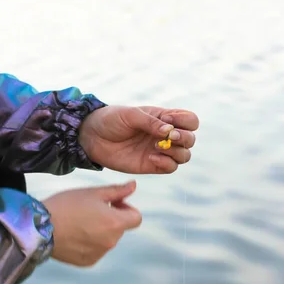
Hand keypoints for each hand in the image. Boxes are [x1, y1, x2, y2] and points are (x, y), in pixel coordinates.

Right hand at [41, 180, 141, 266]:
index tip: (112, 204)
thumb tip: (133, 186)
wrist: (40, 227)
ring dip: (100, 230)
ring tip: (79, 221)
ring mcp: (99, 254)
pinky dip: (89, 242)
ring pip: (107, 239)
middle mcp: (111, 242)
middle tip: (90, 209)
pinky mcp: (87, 262)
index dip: (126, 208)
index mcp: (115, 223)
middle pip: (120, 228)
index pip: (136, 218)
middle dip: (111, 218)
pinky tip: (74, 234)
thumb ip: (117, 191)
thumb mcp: (93, 193)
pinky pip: (95, 250)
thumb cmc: (67, 205)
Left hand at [78, 105, 198, 173]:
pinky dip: (166, 163)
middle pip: (191, 139)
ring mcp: (160, 151)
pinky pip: (170, 167)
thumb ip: (151, 122)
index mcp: (164, 118)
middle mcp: (166, 135)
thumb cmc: (111, 120)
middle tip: (168, 137)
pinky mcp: (151, 165)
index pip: (190, 120)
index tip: (168, 120)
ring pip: (184, 155)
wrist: (92, 137)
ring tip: (156, 147)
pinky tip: (151, 157)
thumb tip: (170, 131)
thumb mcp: (130, 115)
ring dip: (177, 152)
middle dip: (184, 138)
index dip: (185, 121)